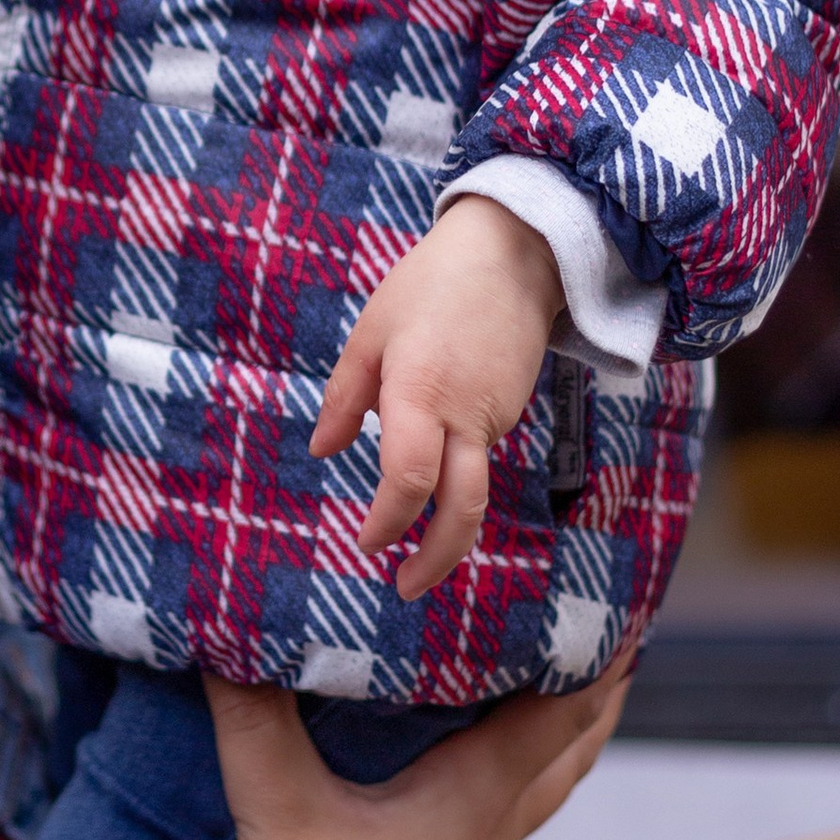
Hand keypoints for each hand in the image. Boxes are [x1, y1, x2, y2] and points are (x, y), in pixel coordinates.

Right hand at [205, 664, 626, 839]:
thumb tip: (220, 633)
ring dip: (566, 730)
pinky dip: (525, 767)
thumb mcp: (278, 803)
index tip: (616, 596)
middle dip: (595, 684)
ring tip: (578, 684)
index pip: (562, 708)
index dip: (593, 651)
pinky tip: (495, 761)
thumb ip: (253, 715)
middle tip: (614, 626)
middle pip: (573, 743)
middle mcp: (497, 820)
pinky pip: (512, 807)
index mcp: (479, 790)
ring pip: (549, 780)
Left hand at [309, 201, 561, 600]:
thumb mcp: (372, 332)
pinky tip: (434, 455)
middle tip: (404, 589)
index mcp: (422, 394)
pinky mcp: (511, 410)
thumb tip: (322, 451)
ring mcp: (497, 417)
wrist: (517, 251)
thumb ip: (345, 398)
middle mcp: (467, 417)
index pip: (408, 480)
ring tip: (411, 538)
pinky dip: (453, 472)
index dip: (388, 522)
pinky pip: (478, 454)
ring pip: (471, 484)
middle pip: (463, 510)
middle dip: (435, 560)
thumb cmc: (432, 285)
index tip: (368, 545)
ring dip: (443, 519)